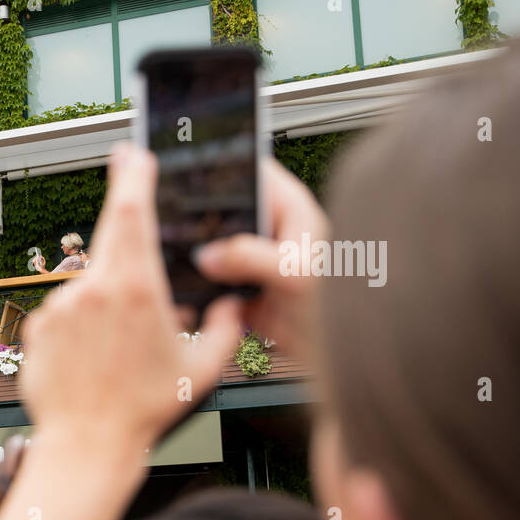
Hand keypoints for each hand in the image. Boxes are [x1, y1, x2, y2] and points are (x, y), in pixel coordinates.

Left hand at [19, 145, 240, 453]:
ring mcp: (60, 308)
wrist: (87, 446)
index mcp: (136, 288)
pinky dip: (79, 329)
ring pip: (90, 288)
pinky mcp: (38, 328)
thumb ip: (227, 329)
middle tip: (136, 252)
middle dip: (124, 236)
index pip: (131, 210)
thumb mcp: (204, 369)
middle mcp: (93, 290)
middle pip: (108, 242)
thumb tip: (233, 305)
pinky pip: (64, 316)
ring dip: (105, 306)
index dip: (132, 174)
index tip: (133, 153)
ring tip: (117, 353)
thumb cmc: (145, 411)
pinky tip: (91, 363)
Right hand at [193, 157, 328, 357]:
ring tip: (183, 263)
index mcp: (290, 209)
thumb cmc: (341, 305)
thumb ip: (251, 258)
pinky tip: (194, 294)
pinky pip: (210, 284)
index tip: (192, 170)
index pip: (253, 171)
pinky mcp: (242, 292)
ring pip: (213, 249)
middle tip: (178, 227)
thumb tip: (209, 255)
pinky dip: (200, 290)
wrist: (341, 352)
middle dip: (201, 220)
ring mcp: (253, 262)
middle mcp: (269, 232)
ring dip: (200, 259)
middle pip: (223, 212)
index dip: (224, 166)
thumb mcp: (295, 273)